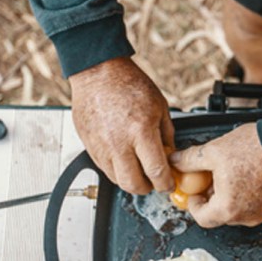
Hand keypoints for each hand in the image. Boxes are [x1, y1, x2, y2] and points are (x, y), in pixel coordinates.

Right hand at [69, 57, 174, 193]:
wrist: (97, 72)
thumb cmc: (128, 84)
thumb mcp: (160, 106)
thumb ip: (167, 135)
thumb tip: (171, 155)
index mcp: (141, 131)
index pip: (156, 172)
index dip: (165, 184)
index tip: (169, 184)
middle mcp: (119, 143)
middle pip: (133, 184)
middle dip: (147, 188)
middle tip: (153, 181)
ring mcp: (101, 146)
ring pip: (117, 180)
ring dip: (130, 180)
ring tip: (138, 168)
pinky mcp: (89, 146)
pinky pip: (104, 169)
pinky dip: (117, 170)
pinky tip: (124, 158)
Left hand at [169, 123, 261, 227]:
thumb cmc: (257, 149)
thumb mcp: (214, 151)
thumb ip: (189, 160)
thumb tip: (175, 161)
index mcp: (228, 209)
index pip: (201, 218)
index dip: (193, 204)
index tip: (193, 191)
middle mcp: (246, 216)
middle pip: (219, 214)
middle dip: (210, 196)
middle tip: (209, 177)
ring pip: (235, 209)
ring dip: (227, 195)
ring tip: (228, 172)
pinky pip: (251, 204)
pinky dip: (243, 193)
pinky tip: (244, 173)